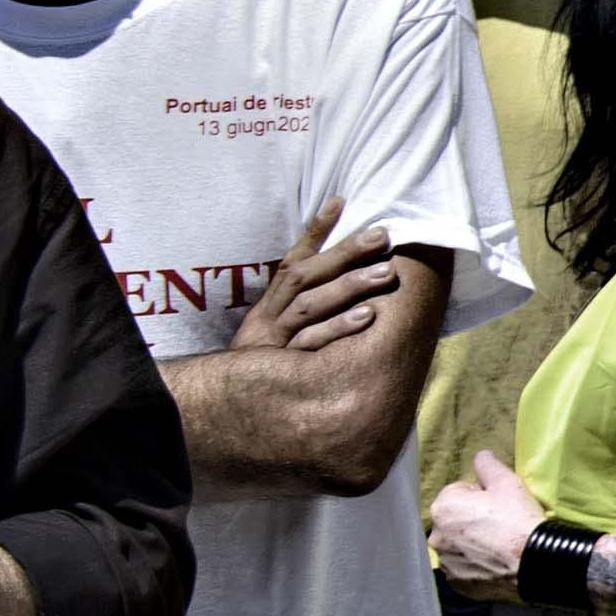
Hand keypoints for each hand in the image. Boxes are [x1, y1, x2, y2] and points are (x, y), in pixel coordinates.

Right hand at [235, 203, 401, 362]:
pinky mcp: (282, 370)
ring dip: (350, 287)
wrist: (228, 413)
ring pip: (310, 307)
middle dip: (344, 254)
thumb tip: (336, 273)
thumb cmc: (268, 370)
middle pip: (305, 278)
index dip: (315, 232)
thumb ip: (305, 305)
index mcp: (267, 307)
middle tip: (382, 235)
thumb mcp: (278, 334)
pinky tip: (370, 317)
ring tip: (386, 273)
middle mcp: (268, 319)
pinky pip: (313, 345)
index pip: (292, 261)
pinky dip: (340, 328)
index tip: (342, 202)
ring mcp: (274, 344)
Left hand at [425, 450, 541, 596]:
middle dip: (470, 520)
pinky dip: (475, 565)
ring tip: (498, 545)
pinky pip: (464, 568)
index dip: (480, 496)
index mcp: (442, 508)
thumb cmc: (519, 518)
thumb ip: (488, 466)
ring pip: (458, 545)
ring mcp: (445, 563)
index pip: (458, 493)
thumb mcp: (508, 483)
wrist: (536, 562)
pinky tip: (494, 562)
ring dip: (471, 543)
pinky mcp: (457, 583)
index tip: (499, 504)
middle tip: (500, 524)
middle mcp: (436, 536)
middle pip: (454, 521)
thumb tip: (480, 454)